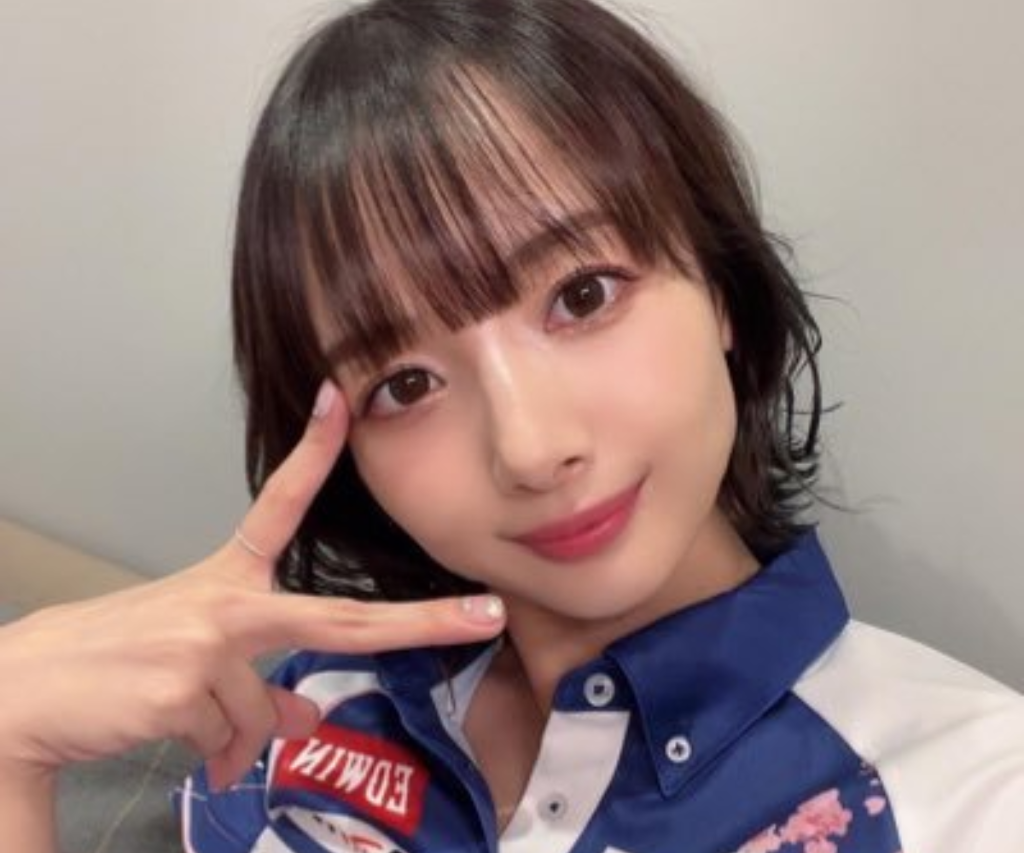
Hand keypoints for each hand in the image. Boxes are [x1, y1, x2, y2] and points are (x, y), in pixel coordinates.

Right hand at [0, 382, 504, 789]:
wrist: (24, 691)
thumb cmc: (112, 662)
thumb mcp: (195, 662)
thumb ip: (256, 682)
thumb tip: (304, 716)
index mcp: (224, 577)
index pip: (278, 504)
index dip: (313, 452)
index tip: (341, 398)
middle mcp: (224, 601)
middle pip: (338, 617)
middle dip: (420, 622)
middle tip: (484, 616)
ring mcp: (208, 643)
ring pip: (264, 710)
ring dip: (237, 734)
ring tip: (196, 732)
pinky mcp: (186, 689)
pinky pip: (231, 739)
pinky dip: (215, 754)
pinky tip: (178, 740)